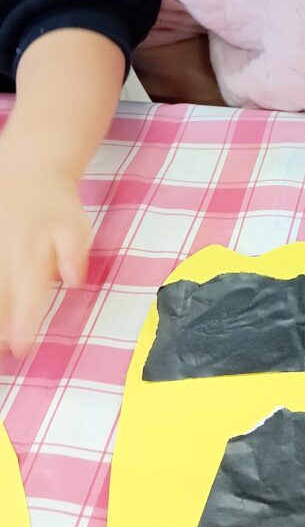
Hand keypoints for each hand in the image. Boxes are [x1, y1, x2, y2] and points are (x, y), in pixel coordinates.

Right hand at [0, 167, 89, 357]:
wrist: (28, 171)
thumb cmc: (56, 206)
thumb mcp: (75, 227)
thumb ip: (74, 255)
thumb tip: (74, 282)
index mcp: (32, 257)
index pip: (29, 297)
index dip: (25, 325)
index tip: (21, 349)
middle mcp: (6, 257)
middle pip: (2, 298)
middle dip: (2, 327)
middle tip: (3, 355)